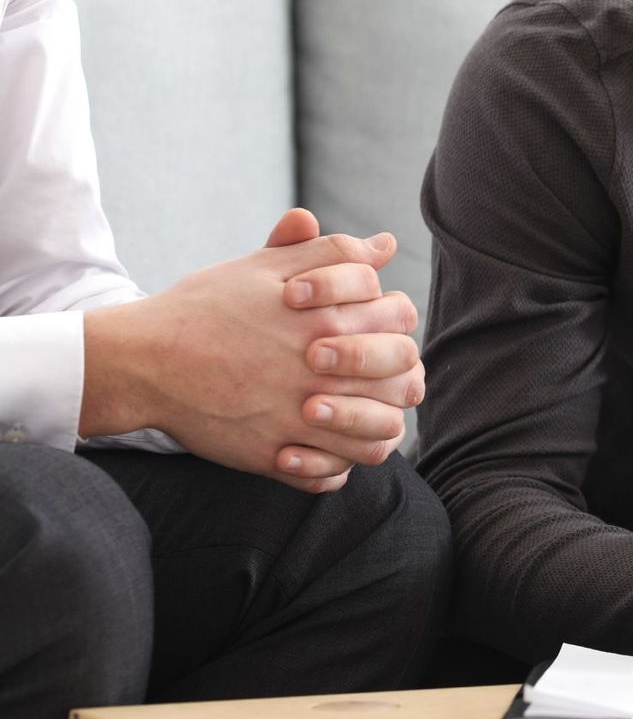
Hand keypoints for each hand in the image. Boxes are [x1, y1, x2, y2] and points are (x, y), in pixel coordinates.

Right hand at [80, 209, 421, 491]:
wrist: (142, 359)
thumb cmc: (206, 306)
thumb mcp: (264, 266)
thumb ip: (330, 253)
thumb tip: (385, 244)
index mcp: (325, 318)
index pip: (400, 316)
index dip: (393, 317)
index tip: (368, 322)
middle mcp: (319, 372)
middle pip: (404, 379)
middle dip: (398, 372)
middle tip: (372, 373)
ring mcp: (297, 418)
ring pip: (379, 434)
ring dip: (379, 423)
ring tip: (357, 412)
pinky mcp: (271, 456)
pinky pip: (331, 474)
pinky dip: (337, 465)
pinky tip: (324, 446)